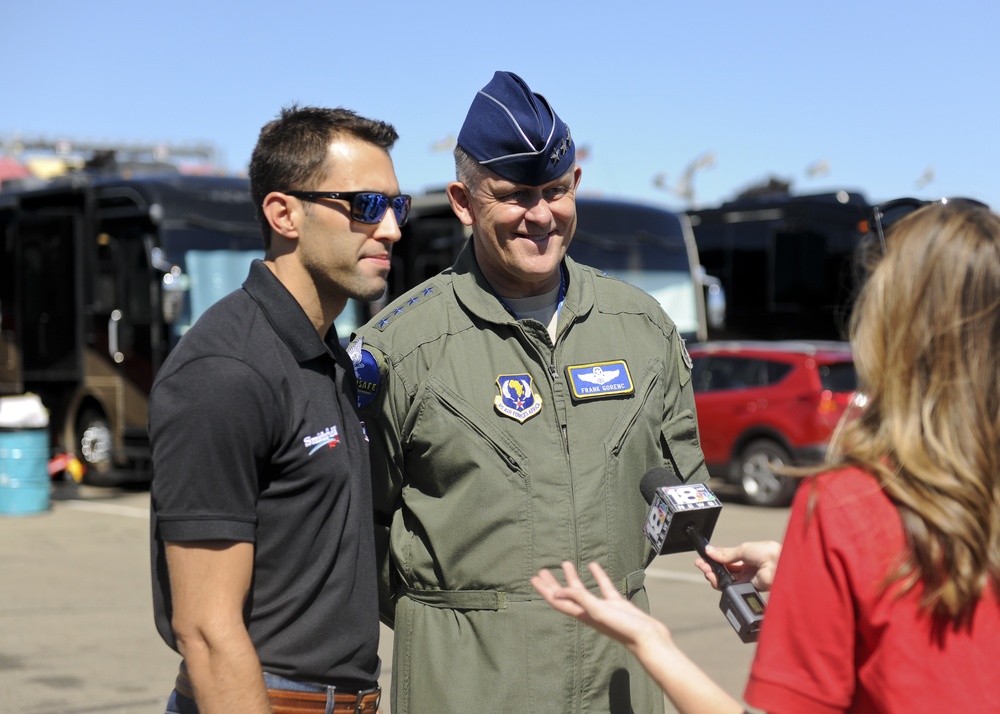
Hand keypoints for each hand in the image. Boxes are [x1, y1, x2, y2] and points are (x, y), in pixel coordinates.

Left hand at [531, 561, 670, 649]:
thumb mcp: (598, 612)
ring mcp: (602, 607)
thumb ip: (579, 600)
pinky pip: (603, 586)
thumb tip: (556, 593)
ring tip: (565, 563)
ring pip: (582, 590)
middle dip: (553, 583)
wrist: (648, 638)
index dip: (545, 590)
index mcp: (582, 614)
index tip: (535, 578)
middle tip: (542, 570)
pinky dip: (597, 575)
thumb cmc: (623, 628)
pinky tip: (593, 565)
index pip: (558, 601)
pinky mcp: (616, 603)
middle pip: (565, 595)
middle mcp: (589, 611)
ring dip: (572, 577)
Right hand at [695, 541, 780, 591]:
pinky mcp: (746, 588)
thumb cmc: (767, 552)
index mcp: (746, 555)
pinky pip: (731, 587)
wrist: (778, 565)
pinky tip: (715, 578)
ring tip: (707, 571)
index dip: (714, 557)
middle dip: (711, 567)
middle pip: (723, 569)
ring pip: (725, 579)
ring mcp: (746, 578)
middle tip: (701, 565)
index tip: (703, 556)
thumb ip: (725, 553)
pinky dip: (721, 583)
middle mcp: (746, 567)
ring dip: (714, 575)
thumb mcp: (743, 549)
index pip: (726, 557)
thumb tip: (710, 551)